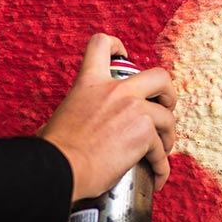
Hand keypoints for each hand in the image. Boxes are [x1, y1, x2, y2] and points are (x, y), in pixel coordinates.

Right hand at [38, 34, 177, 201]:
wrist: (60, 168)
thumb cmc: (55, 150)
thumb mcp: (59, 117)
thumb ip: (71, 116)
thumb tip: (54, 132)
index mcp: (90, 82)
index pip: (102, 45)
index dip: (117, 46)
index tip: (124, 56)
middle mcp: (116, 91)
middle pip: (159, 76)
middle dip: (167, 93)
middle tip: (163, 108)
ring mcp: (134, 110)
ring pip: (167, 117)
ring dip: (167, 136)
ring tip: (160, 152)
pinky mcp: (145, 133)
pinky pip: (162, 151)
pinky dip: (161, 167)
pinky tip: (158, 177)